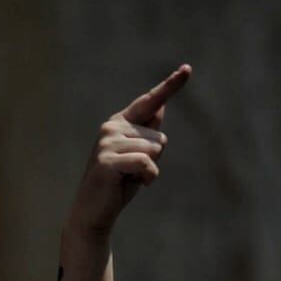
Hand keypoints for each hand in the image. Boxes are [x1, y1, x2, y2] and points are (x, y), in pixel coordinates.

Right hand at [67, 65, 190, 235]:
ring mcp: (108, 142)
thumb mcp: (138, 155)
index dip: (170, 85)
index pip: (150, 102)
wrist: (93, 211)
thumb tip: (160, 106)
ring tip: (128, 178)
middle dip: (154, 159)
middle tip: (131, 173)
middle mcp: (112, 127)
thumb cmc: (118, 183)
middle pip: (159, 136)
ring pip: (154, 149)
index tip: (187, 69)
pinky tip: (131, 183)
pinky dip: (147, 177)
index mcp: (120, 122)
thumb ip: (146, 132)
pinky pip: (146, 162)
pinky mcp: (107, 160)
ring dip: (149, 170)